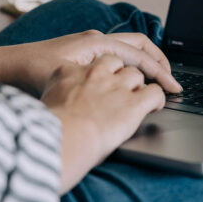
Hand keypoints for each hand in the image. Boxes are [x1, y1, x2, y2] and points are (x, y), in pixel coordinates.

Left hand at [0, 30, 180, 95]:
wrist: (6, 66)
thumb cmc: (31, 73)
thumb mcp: (65, 77)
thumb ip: (94, 81)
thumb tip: (124, 88)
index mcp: (96, 43)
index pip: (140, 56)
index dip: (160, 73)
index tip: (174, 88)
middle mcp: (97, 40)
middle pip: (140, 44)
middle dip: (160, 62)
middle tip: (173, 81)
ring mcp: (91, 44)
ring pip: (130, 48)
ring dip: (147, 61)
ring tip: (159, 79)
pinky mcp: (84, 52)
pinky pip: (118, 54)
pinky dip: (132, 64)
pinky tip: (133, 79)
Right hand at [41, 55, 164, 191]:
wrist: (60, 140)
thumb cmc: (48, 131)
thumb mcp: (44, 103)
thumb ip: (57, 97)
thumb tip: (60, 109)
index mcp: (67, 72)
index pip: (89, 64)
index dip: (98, 74)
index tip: (100, 83)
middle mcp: (94, 74)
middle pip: (115, 61)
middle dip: (120, 73)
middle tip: (123, 87)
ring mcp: (116, 85)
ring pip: (137, 74)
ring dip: (138, 85)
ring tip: (139, 97)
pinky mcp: (134, 102)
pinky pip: (154, 92)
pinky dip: (157, 98)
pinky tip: (155, 106)